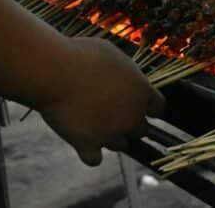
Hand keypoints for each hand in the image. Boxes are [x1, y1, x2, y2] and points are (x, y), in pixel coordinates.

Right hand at [37, 36, 164, 165]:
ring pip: (120, 145)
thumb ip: (125, 72)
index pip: (159, 107)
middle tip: (110, 111)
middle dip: (128, 122)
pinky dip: (89, 152)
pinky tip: (81, 140)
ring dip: (109, 136)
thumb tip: (125, 76)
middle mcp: (132, 116)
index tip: (138, 104)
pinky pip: (94, 159)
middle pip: (141, 130)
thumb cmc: (82, 56)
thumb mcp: (112, 54)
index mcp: (142, 91)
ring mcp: (111, 133)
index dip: (148, 106)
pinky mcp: (88, 145)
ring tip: (92, 121)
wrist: (56, 72)